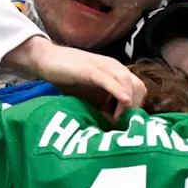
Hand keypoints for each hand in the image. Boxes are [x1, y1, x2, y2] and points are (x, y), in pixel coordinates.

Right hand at [2, 37, 146, 114]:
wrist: (47, 60)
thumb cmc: (69, 80)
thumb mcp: (91, 98)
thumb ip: (103, 110)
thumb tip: (114, 127)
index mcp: (117, 74)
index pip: (139, 90)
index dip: (137, 108)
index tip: (128, 124)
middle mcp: (115, 68)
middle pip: (138, 87)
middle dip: (135, 107)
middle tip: (124, 123)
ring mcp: (104, 67)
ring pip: (128, 82)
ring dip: (128, 103)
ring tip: (119, 118)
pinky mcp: (91, 69)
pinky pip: (109, 80)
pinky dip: (119, 91)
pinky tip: (124, 102)